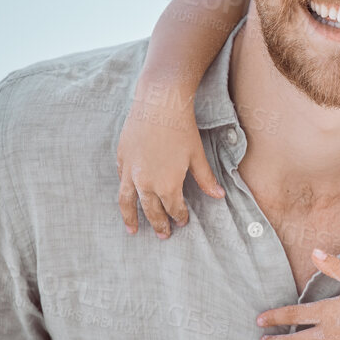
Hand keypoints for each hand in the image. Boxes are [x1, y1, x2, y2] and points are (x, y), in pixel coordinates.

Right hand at [116, 83, 224, 237]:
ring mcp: (130, 171)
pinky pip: (121, 180)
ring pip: (128, 201)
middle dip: (158, 224)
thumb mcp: (197, 156)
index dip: (179, 217)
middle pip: (151, 210)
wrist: (159, 103)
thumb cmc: (182, 128)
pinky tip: (127, 196)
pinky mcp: (121, 157)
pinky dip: (125, 191)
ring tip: (132, 230)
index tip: (182, 222)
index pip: (173, 209)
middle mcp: (145, 182)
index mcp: (167, 185)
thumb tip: (219, 196)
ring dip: (130, 218)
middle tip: (163, 236)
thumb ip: (206, 179)